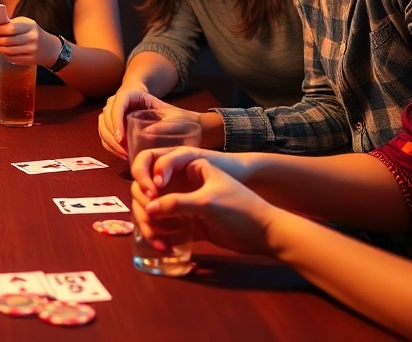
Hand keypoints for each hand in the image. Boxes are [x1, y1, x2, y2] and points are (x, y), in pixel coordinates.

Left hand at [0, 16, 54, 66]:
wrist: (50, 48)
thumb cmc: (33, 33)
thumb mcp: (26, 24)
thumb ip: (11, 24)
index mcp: (30, 26)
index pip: (10, 28)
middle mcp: (32, 38)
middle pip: (8, 41)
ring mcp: (31, 51)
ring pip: (8, 50)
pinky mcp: (29, 60)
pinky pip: (11, 58)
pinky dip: (2, 53)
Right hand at [98, 85, 200, 159]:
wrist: (154, 105)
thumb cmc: (162, 108)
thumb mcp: (168, 113)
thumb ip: (163, 124)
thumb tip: (147, 135)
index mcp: (129, 93)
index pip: (118, 105)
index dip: (117, 121)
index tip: (122, 139)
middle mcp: (115, 101)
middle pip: (107, 118)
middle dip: (113, 137)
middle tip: (125, 152)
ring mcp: (110, 113)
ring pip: (103, 128)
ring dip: (111, 144)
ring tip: (125, 156)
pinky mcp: (109, 124)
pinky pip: (104, 136)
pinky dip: (111, 147)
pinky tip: (122, 155)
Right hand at [130, 147, 279, 256]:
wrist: (264, 234)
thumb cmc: (239, 209)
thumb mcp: (206, 202)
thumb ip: (175, 204)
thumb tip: (147, 210)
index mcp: (190, 167)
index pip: (157, 166)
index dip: (147, 180)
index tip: (150, 197)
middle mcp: (185, 183)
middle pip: (152, 191)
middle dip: (146, 208)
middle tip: (149, 224)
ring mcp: (186, 203)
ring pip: (157, 211)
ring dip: (152, 226)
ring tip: (158, 242)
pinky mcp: (190, 223)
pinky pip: (168, 227)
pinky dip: (162, 235)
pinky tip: (164, 246)